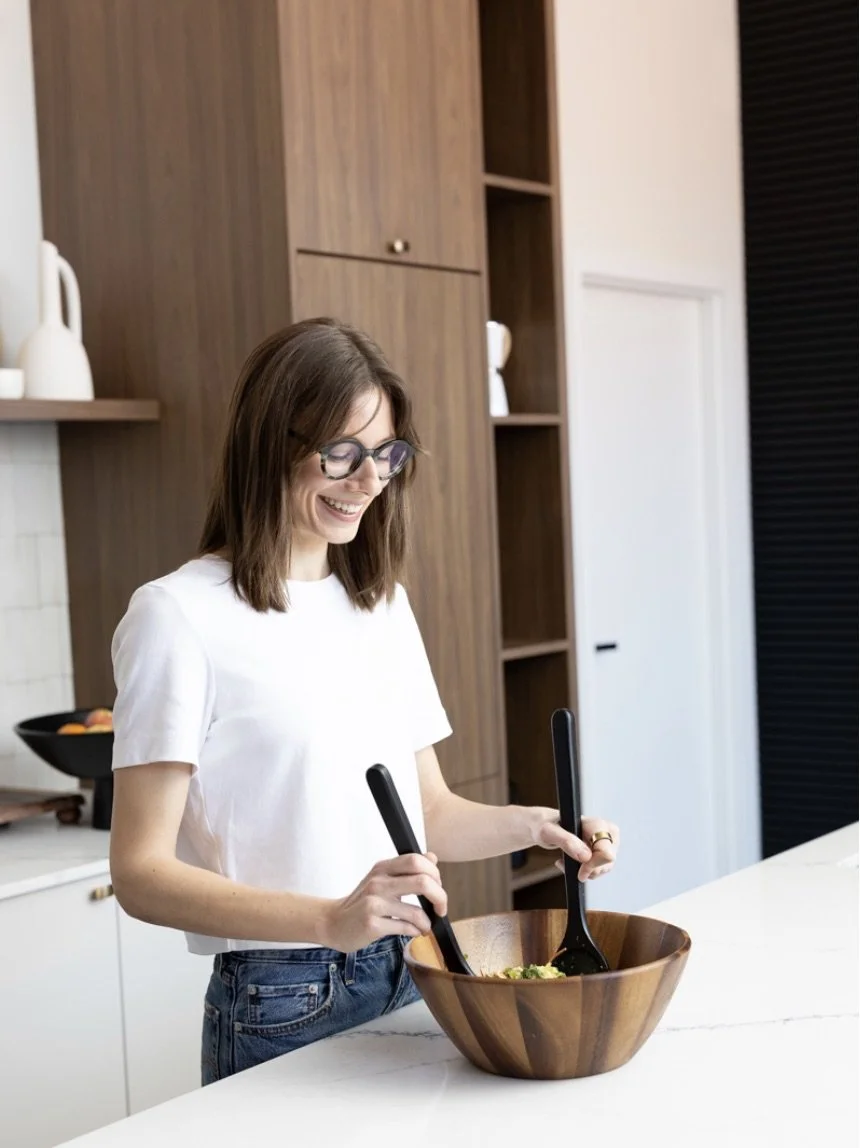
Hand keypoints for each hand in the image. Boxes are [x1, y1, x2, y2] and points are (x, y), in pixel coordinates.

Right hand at [317, 852, 446, 951]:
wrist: (333, 923)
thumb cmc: (361, 903)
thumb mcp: (382, 880)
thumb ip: (406, 870)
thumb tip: (432, 858)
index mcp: (383, 868)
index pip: (417, 861)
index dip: (435, 874)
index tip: (438, 889)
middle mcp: (378, 882)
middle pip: (423, 881)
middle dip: (440, 897)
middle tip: (441, 909)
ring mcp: (373, 903)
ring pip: (416, 911)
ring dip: (426, 922)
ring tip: (425, 927)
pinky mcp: (371, 923)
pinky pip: (405, 928)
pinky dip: (415, 931)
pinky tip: (413, 932)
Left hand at [528, 807, 619, 881]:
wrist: (545, 825)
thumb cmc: (545, 824)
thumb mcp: (548, 831)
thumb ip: (566, 841)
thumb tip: (586, 856)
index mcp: (596, 824)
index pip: (606, 853)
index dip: (593, 866)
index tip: (579, 871)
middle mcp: (606, 830)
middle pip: (608, 862)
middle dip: (590, 870)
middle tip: (571, 865)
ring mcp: (606, 840)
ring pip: (605, 867)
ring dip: (587, 871)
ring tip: (567, 862)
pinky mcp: (603, 849)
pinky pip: (600, 868)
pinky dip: (587, 871)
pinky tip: (573, 863)